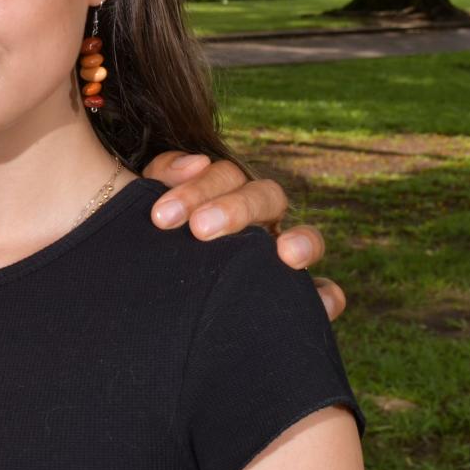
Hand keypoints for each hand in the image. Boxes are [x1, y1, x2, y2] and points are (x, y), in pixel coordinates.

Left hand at [141, 151, 346, 321]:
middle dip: (235, 209)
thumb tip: (196, 162)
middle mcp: (257, 223)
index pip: (221, 175)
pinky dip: (327, 295)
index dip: (195, 187)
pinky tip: (321, 301)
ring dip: (302, 241)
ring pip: (307, 238)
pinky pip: (324, 294)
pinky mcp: (297, 298)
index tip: (161, 217)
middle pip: (264, 197)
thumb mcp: (143, 212)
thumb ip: (161, 177)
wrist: (144, 308)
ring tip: (286, 255)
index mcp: (221, 196)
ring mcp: (280, 258)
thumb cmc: (147, 250)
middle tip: (200, 230)